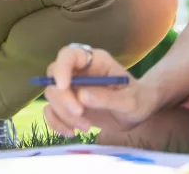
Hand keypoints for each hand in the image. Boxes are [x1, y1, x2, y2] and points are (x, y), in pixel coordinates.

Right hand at [42, 43, 156, 136]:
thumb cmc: (137, 100)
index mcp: (93, 61)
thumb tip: (81, 97)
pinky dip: (56, 123)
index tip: (63, 86)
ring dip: (63, 114)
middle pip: (54, 76)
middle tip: (79, 113)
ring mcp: (71, 88)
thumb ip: (107, 98)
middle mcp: (78, 71)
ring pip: (51, 95)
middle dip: (63, 97)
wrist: (137, 113)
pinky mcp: (67, 105)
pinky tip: (72, 133)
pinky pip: (51, 111)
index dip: (61, 68)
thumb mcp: (129, 101)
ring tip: (86, 127)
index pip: (68, 55)